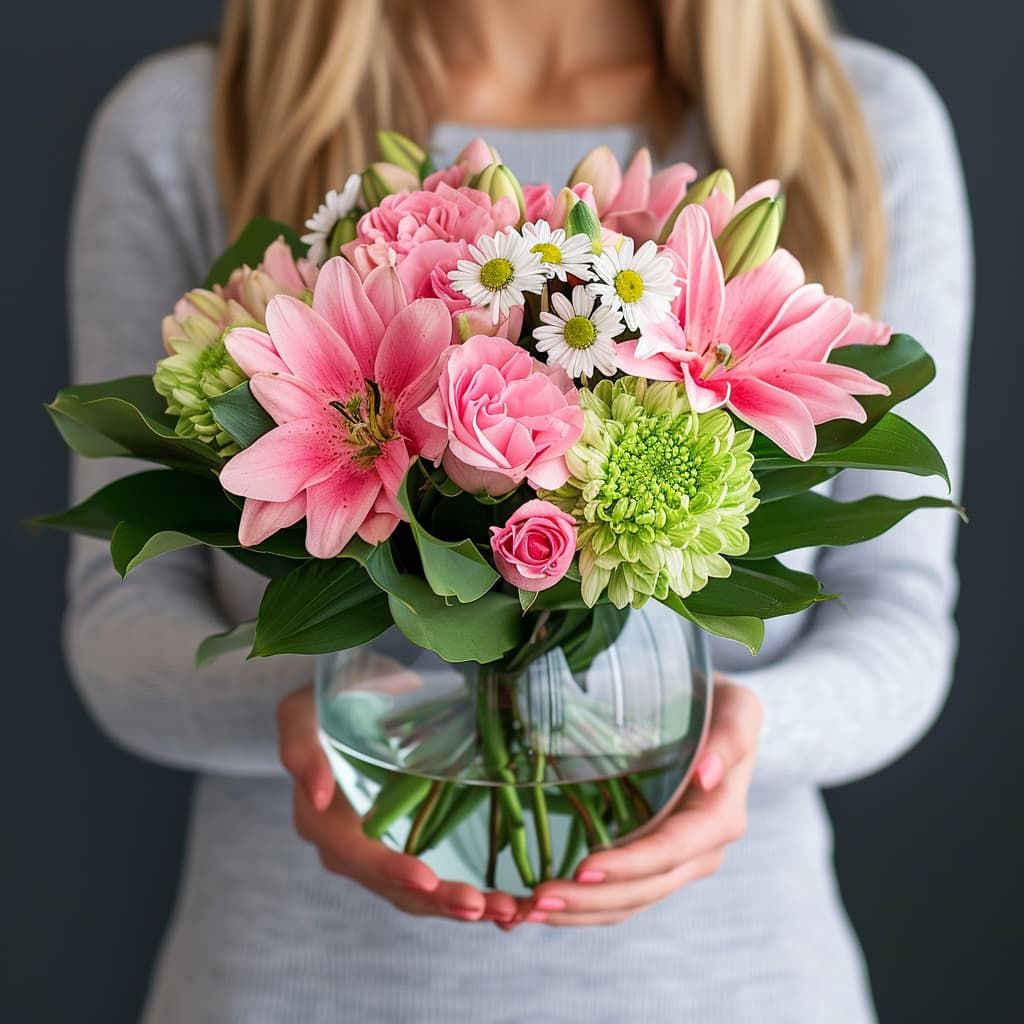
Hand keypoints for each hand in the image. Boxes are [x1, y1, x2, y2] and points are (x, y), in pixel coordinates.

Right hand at [278, 684, 517, 923]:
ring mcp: (381, 853)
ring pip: (420, 894)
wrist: (356, 696)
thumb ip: (302, 749)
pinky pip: (436, 882)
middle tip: (484, 907)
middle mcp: (349, 848)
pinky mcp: (409, 848)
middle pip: (394, 886)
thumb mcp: (303, 712)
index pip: (357, 855)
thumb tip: (316, 796)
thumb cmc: (330, 698)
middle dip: (440, 901)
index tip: (427, 880)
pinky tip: (506, 904)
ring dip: (461, 906)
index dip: (390, 870)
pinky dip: (470, 895)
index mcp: (322, 822)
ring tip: (507, 912)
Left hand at [508, 678, 761, 927]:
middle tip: (537, 899)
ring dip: (579, 911)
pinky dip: (582, 904)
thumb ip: (731, 736)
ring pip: (627, 901)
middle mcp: (701, 850)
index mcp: (720, 818)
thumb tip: (708, 773)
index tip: (583, 867)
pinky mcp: (651, 860)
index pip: (670, 851)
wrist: (713, 713)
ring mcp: (676, 861)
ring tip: (530, 910)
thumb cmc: (719, 703)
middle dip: (591, 899)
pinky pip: (619, 892)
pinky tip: (541, 906)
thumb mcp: (736, 708)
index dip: (628, 865)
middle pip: (644, 888)